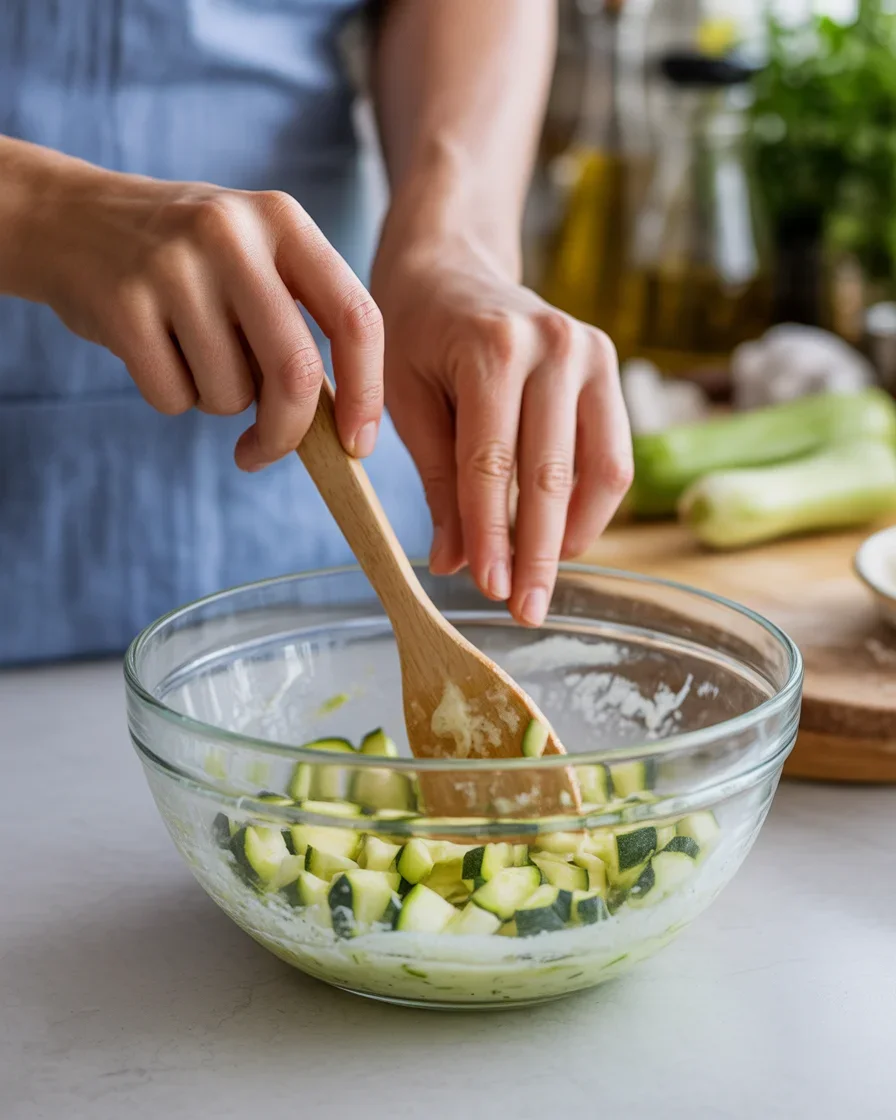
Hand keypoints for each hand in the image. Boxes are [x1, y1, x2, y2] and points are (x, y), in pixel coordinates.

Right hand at [12, 148, 383, 469]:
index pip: (356, 318)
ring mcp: (174, 265)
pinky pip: (172, 397)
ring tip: (191, 353)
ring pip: (229, 394)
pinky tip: (153, 350)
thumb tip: (340, 426)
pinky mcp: (123, 302)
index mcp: (284, 221)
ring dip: (216, 402)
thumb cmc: (188, 262)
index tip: (357, 446)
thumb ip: (300, 323)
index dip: (367, 393)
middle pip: (295, 372)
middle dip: (286, 432)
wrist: (69, 219)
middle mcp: (233, 234)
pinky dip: (171, 397)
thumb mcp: (254, 260)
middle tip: (264, 450)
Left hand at [372, 235, 632, 627]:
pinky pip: (613, 455)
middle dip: (535, 553)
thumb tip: (457, 564)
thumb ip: (438, 482)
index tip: (488, 591)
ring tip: (539, 581)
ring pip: (596, 471)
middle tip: (524, 611)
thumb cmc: (415, 332)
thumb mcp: (406, 401)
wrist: (451, 264)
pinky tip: (559, 538)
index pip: (492, 464)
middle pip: (551, 474)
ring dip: (569, 536)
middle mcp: (554, 345)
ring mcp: (591, 352)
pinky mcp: (609, 366)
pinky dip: (590, 506)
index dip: (491, 535)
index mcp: (493, 347)